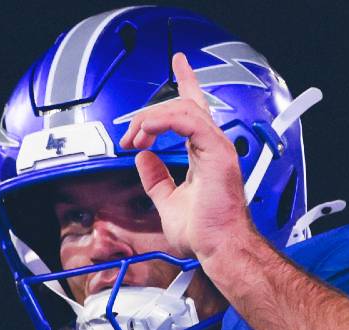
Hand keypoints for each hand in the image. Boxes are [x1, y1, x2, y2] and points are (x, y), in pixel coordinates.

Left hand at [119, 53, 258, 261]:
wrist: (218, 247)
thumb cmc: (204, 233)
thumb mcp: (167, 201)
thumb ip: (156, 178)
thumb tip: (143, 159)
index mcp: (206, 153)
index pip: (194, 110)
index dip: (186, 83)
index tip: (178, 63)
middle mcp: (214, 146)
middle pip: (185, 105)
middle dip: (150, 113)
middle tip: (130, 134)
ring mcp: (218, 147)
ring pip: (182, 109)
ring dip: (151, 120)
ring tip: (135, 138)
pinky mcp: (217, 152)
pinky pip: (188, 121)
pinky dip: (162, 123)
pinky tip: (147, 135)